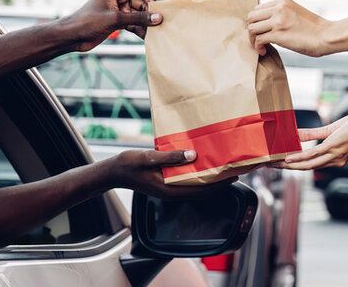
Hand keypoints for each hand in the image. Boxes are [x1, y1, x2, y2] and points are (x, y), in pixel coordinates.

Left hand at [63, 0, 162, 51]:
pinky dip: (141, 30)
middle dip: (150, 14)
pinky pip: (135, 24)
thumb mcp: (115, 19)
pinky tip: (146, 38)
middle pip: (143, 3)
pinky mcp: (119, 22)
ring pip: (140, 15)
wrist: (71, 36)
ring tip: (153, 34)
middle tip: (158, 26)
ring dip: (146, 24)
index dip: (151, 0)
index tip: (157, 13)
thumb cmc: (87, 22)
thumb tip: (158, 17)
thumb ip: (139, 18)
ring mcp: (120, 10)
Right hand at [103, 149, 236, 199]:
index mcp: (169, 189)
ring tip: (222, 168)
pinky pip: (187, 182)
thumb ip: (170, 157)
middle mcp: (172, 192)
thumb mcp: (149, 157)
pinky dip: (198, 175)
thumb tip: (193, 155)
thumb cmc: (129, 164)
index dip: (219, 184)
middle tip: (233, 170)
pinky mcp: (166, 184)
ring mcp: (169, 189)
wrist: (113, 172)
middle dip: (218, 182)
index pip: (201, 190)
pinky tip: (203, 165)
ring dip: (209, 179)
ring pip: (195, 186)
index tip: (233, 176)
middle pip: (201, 190)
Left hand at [247, 0, 331, 56]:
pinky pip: (258, 40)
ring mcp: (277, 21)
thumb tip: (270, 25)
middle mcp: (278, 8)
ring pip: (252, 28)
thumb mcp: (297, 13)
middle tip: (257, 38)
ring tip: (260, 46)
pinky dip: (258, 47)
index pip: (258, 8)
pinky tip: (263, 51)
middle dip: (252, 29)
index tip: (261, 30)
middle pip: (251, 16)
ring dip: (252, 39)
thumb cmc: (316, 29)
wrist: (327, 36)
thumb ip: (283, 14)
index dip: (257, 20)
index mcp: (283, 1)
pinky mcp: (278, 34)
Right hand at [273, 110, 347, 169]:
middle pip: (306, 168)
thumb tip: (296, 134)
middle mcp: (334, 161)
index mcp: (334, 159)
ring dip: (290, 165)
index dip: (294, 166)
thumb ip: (313, 134)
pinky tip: (288, 158)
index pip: (311, 165)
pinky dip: (299, 158)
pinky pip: (313, 154)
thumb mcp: (330, 130)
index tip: (279, 165)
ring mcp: (333, 155)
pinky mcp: (333, 146)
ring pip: (307, 164)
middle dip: (287, 168)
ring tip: (275, 164)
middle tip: (271, 166)